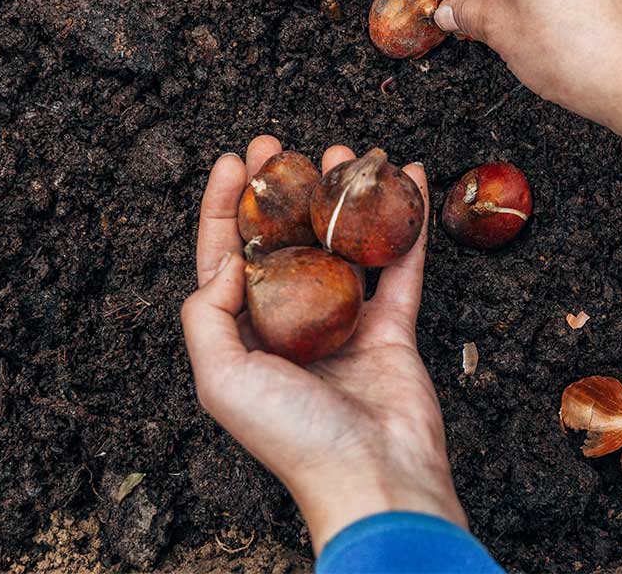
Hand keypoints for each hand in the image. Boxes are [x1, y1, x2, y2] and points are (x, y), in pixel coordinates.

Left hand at [180, 136, 466, 553]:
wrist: (374, 477)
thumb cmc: (293, 437)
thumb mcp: (222, 379)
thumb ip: (208, 316)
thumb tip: (229, 260)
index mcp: (244, 337)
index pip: (228, 256)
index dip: (227, 206)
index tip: (236, 161)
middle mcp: (291, 325)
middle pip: (285, 241)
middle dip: (283, 190)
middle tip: (285, 145)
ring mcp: (344, 324)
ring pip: (341, 245)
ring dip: (341, 197)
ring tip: (344, 151)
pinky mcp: (392, 328)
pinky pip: (401, 265)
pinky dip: (407, 225)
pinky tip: (413, 179)